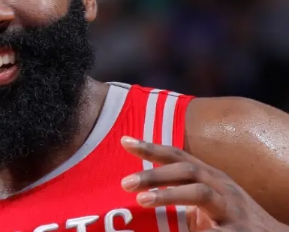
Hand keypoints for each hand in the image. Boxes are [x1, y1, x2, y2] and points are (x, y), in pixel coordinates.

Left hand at [120, 136, 284, 231]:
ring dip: (170, 195)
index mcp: (208, 176)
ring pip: (200, 193)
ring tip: (143, 200)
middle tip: (125, 183)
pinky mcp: (240, 231)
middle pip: (185, 170)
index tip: (124, 141)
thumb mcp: (203, 199)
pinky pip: (216, 230)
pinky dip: (198, 230)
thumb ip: (177, 191)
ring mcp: (231, 207)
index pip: (177, 155)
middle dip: (154, 174)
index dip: (151, 147)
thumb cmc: (228, 218)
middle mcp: (220, 186)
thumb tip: (138, 190)